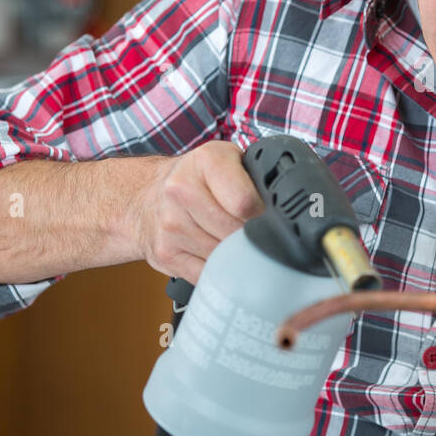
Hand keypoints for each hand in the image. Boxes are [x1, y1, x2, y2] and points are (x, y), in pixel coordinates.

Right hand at [131, 140, 263, 282]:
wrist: (145, 196)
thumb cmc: (197, 179)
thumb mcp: (229, 160)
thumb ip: (256, 177)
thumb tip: (289, 209)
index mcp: (206, 162)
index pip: (245, 202)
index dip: (263, 215)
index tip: (268, 217)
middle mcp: (182, 190)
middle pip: (235, 233)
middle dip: (253, 238)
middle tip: (256, 233)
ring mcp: (170, 225)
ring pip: (224, 256)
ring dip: (237, 256)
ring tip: (235, 242)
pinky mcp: (165, 255)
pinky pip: (207, 275)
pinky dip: (220, 272)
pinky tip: (219, 258)